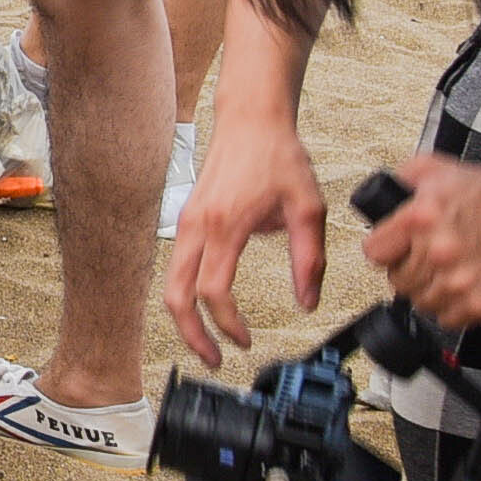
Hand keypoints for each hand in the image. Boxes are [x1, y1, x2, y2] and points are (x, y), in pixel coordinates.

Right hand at [161, 114, 327, 362]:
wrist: (251, 120)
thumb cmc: (279, 157)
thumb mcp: (308, 208)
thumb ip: (309, 259)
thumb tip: (307, 301)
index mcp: (226, 226)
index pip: (214, 292)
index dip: (228, 324)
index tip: (246, 340)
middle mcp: (198, 226)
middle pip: (177, 296)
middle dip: (192, 335)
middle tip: (213, 360)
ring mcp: (187, 222)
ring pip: (172, 283)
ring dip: (186, 317)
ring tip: (208, 340)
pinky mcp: (188, 218)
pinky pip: (178, 266)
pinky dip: (186, 293)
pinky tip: (207, 304)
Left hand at [359, 148, 480, 329]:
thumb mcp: (439, 168)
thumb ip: (403, 179)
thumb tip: (383, 196)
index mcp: (420, 219)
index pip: (374, 252)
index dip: (385, 249)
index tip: (395, 250)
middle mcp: (438, 254)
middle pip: (398, 281)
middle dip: (410, 270)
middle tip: (429, 260)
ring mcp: (461, 283)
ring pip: (422, 303)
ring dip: (432, 290)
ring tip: (451, 272)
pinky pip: (451, 319)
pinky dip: (456, 307)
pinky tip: (466, 288)